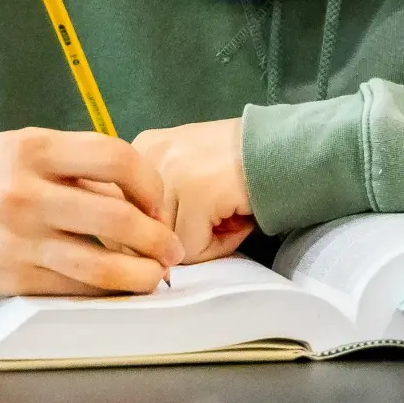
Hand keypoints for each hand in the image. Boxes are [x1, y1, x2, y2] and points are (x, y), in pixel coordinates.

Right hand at [0, 128, 183, 296]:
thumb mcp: (23, 146)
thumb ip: (75, 164)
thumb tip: (134, 191)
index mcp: (36, 149)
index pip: (116, 158)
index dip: (150, 182)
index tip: (159, 200)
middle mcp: (29, 193)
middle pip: (116, 216)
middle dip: (156, 236)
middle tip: (173, 247)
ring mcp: (21, 240)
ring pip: (98, 262)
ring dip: (140, 273)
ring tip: (157, 275)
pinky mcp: (13, 278)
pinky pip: (72, 287)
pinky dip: (103, 290)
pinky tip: (119, 288)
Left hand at [131, 118, 252, 262]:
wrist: (282, 147)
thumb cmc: (236, 164)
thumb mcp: (185, 171)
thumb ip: (160, 202)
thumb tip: (145, 255)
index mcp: (141, 150)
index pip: (121, 213)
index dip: (151, 233)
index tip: (182, 229)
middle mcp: (149, 156)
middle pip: (141, 231)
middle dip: (178, 239)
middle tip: (215, 223)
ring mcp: (172, 174)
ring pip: (167, 244)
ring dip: (200, 245)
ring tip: (228, 220)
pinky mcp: (197, 194)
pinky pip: (191, 248)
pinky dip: (218, 246)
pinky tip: (238, 220)